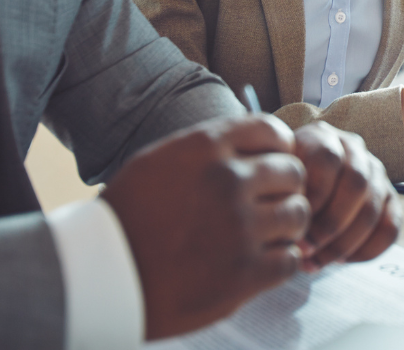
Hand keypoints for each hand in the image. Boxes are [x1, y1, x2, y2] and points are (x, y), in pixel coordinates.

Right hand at [101, 115, 308, 339]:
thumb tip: (251, 143)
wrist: (104, 272)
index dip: (280, 148)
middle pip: (293, 172)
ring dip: (288, 225)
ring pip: (298, 214)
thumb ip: (208, 148)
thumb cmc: (129, 214)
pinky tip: (262, 262)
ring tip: (268, 235)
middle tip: (271, 205)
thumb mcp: (162, 159)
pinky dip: (282, 260)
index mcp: (207, 146)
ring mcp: (240, 225)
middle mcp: (229, 179)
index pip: (272, 131)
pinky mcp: (245, 271)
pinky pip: (290, 258)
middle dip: (286, 188)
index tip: (274, 164)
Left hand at [292, 122, 401, 269]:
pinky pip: (390, 228)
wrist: (296, 186)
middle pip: (356, 183)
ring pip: (372, 208)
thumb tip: (291, 225)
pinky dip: (367, 250)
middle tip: (307, 249)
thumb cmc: (280, 185)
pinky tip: (341, 261)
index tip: (294, 223)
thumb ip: (280, 191)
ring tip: (318, 261)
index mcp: (322, 136)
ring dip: (344, 243)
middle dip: (330, 224)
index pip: (328, 158)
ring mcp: (375, 172)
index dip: (314, 194)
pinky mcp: (389, 198)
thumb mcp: (272, 178)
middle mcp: (353, 148)